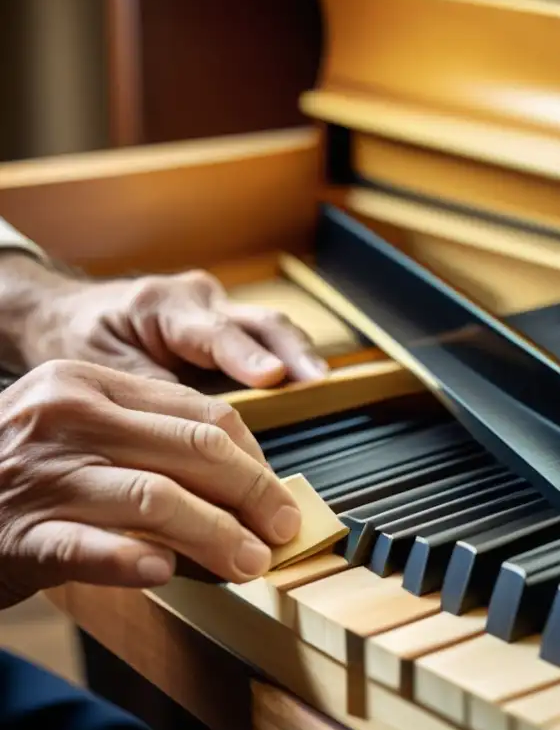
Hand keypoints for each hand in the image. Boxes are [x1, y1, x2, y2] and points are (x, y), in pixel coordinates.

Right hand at [0, 359, 300, 607]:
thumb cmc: (22, 471)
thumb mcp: (80, 430)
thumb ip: (150, 439)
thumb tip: (247, 480)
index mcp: (90, 383)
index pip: (200, 412)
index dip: (253, 457)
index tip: (276, 492)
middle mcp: (65, 417)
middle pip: (192, 449)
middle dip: (253, 493)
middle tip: (284, 529)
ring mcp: (38, 474)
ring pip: (155, 498)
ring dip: (216, 534)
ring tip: (251, 561)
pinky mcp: (15, 533)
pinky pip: (86, 547)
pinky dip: (133, 560)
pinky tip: (166, 571)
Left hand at [3, 254, 327, 387]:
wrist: (68, 315)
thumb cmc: (78, 339)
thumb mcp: (100, 367)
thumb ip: (151, 391)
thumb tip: (193, 431)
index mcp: (162, 305)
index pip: (212, 332)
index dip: (246, 356)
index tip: (272, 377)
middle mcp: (199, 298)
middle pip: (258, 320)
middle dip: (292, 350)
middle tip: (317, 379)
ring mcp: (220, 309)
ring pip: (270, 328)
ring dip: (298, 356)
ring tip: (321, 384)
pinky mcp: (230, 327)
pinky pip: (266, 342)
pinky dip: (287, 364)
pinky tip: (308, 387)